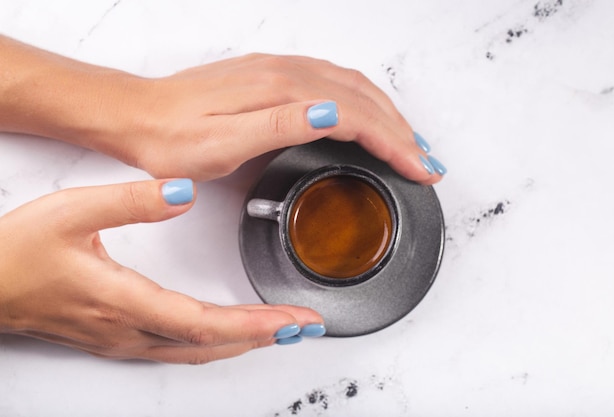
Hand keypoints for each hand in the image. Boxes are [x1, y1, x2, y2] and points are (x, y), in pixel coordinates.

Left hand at [0, 36, 445, 183]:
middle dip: (403, 131)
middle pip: (364, 99)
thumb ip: (281, 127)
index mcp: (280, 94)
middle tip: (426, 161)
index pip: (357, 117)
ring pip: (353, 87)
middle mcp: (285, 75)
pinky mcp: (271, 76)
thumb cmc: (173, 140)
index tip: (419, 167)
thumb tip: (333, 113)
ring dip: (388, 114)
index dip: (395, 144)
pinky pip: (333, 82)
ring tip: (409, 141)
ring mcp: (280, 72)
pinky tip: (364, 114)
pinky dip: (362, 101)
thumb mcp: (223, 145)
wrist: (136, 117)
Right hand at [0, 179, 323, 362]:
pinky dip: (217, 343)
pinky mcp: (118, 338)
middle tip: (306, 325)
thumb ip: (131, 200)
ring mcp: (123, 340)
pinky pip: (180, 349)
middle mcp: (129, 330)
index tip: (292, 320)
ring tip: (282, 329)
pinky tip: (232, 333)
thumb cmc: (18, 252)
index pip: (203, 322)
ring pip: (198, 352)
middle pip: (211, 345)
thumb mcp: (71, 210)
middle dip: (264, 337)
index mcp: (122, 300)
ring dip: (244, 342)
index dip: (253, 325)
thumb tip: (183, 192)